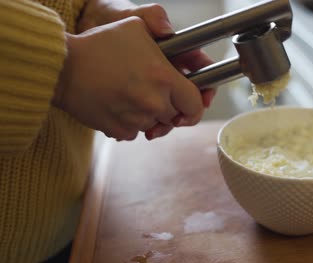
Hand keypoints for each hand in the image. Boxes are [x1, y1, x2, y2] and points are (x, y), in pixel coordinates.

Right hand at [53, 17, 204, 140]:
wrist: (63, 69)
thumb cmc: (100, 44)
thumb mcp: (135, 26)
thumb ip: (161, 28)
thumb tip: (173, 35)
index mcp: (164, 78)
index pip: (195, 104)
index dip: (196, 104)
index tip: (191, 102)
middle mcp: (154, 102)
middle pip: (175, 116)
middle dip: (169, 106)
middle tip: (153, 91)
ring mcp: (137, 120)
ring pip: (155, 125)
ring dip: (149, 114)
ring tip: (132, 94)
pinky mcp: (119, 131)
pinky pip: (135, 132)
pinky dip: (130, 123)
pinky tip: (119, 104)